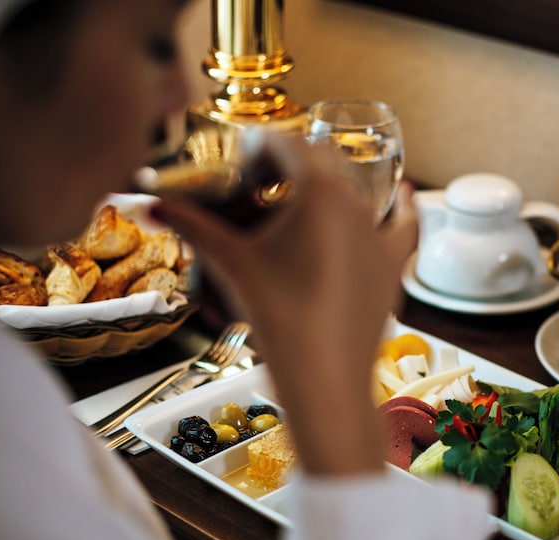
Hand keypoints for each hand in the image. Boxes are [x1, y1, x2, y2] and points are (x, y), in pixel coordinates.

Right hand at [152, 131, 417, 475]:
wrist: (324, 378)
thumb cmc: (277, 318)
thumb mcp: (230, 264)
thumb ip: (192, 226)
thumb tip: (153, 205)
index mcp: (319, 190)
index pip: (285, 142)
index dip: (257, 146)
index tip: (238, 161)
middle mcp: (357, 204)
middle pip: (319, 162)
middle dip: (286, 167)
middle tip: (255, 190)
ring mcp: (380, 235)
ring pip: (355, 192)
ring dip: (325, 190)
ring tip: (295, 207)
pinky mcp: (394, 267)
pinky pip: (405, 226)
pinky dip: (402, 207)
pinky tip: (405, 193)